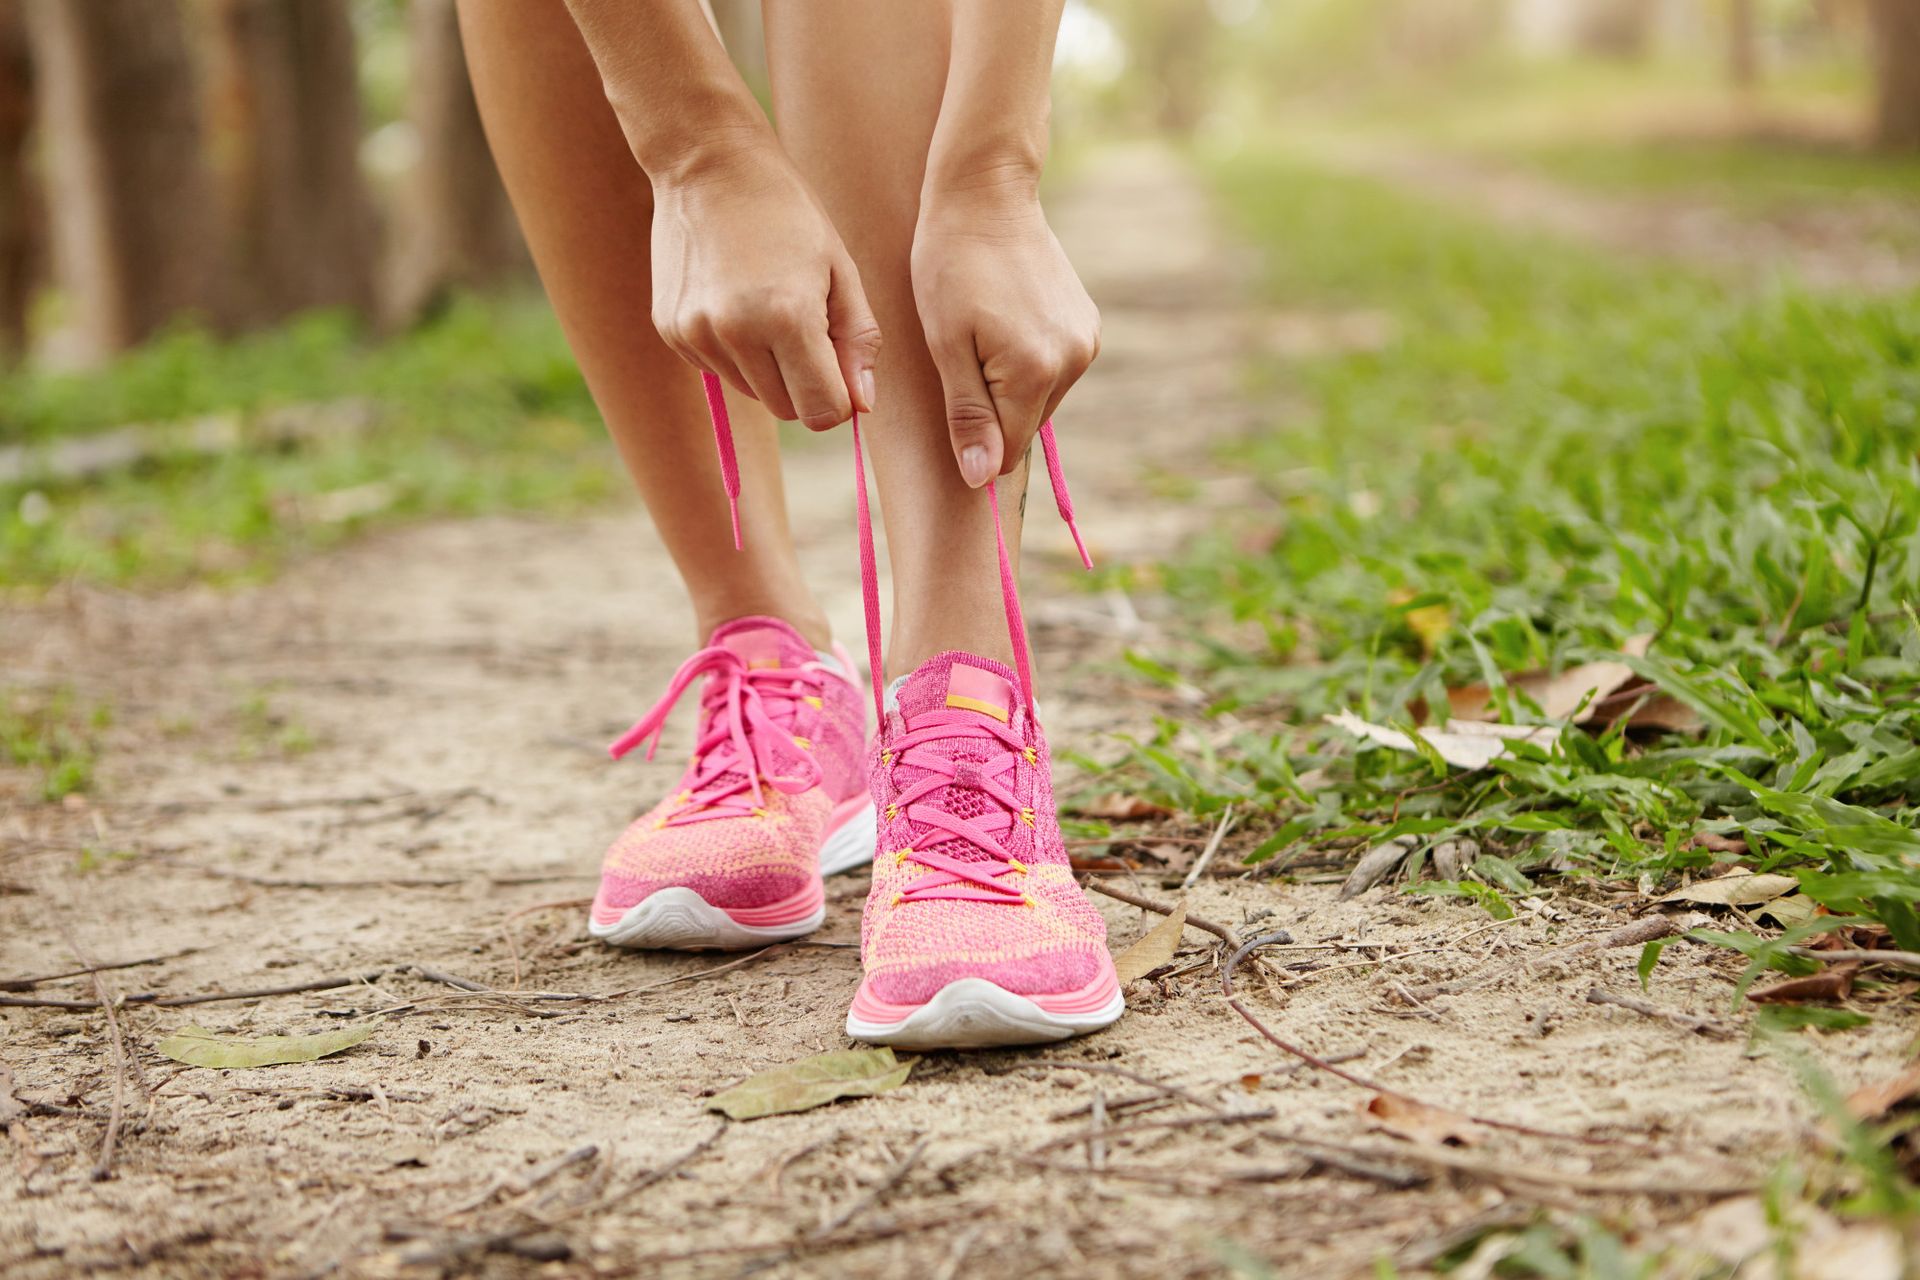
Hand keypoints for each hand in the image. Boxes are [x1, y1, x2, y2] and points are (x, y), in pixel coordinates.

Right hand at [650, 142, 879, 428]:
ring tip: (767, 304)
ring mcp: (695, 335)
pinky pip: (718, 370)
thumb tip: (861, 407)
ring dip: (770, 368)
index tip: (840, 365)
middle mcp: (735, 334)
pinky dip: (735, 351)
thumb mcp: (840, 270)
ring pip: (752, 393)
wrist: (708, 162)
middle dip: (805, 385)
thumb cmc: (788, 212)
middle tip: (807, 326)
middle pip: (787, 410)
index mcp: (787, 318)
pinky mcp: (670, 331)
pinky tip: (734, 298)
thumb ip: (857, 343)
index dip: (840, 398)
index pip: (823, 412)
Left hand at [911, 190, 1098, 486]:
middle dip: (990, 406)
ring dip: (1008, 383)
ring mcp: (1087, 343)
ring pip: (1038, 399)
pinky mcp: (1088, 326)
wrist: (987, 196)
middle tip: (961, 352)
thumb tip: (981, 478)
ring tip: (983, 330)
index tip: (951, 402)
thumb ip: (968, 415)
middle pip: (1024, 425)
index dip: (973, 439)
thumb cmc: (949, 266)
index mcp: (1036, 371)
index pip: (1007, 448)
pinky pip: (1053, 370)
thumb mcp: (945, 344)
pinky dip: (1026, 361)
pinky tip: (1005, 321)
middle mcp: (1074, 361)